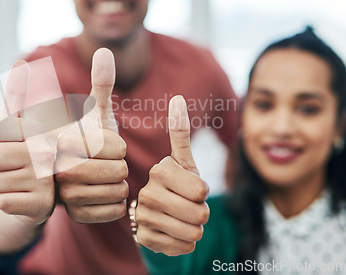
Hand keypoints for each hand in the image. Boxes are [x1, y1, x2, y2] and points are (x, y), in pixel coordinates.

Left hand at [0, 60, 54, 224]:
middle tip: (10, 165)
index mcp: (38, 130)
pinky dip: (6, 202)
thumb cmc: (24, 152)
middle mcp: (46, 152)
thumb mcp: (17, 124)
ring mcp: (45, 180)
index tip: (8, 141)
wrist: (42, 192)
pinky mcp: (41, 206)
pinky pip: (1, 202)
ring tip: (17, 181)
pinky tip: (21, 198)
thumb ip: (14, 95)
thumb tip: (21, 62)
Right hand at [55, 48, 128, 222]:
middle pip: (117, 170)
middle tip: (109, 163)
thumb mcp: (93, 115)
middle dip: (120, 166)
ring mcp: (60, 193)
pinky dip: (114, 204)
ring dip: (118, 185)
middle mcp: (53, 165)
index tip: (106, 145)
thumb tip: (105, 51)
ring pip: (116, 192)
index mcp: (61, 137)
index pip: (113, 146)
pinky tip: (101, 195)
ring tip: (103, 179)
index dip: (117, 146)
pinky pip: (112, 211)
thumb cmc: (84, 142)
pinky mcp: (68, 215)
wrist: (63, 177)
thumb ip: (101, 84)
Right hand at [135, 96, 209, 255]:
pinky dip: (185, 243)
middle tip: (188, 206)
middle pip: (199, 214)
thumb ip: (180, 132)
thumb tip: (177, 98)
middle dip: (202, 213)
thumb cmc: (177, 185)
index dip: (202, 193)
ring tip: (180, 219)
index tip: (189, 187)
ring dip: (194, 229)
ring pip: (193, 233)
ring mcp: (143, 217)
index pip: (201, 191)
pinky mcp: (144, 238)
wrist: (157, 214)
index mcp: (160, 171)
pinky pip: (183, 247)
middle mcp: (147, 193)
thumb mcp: (183, 161)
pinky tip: (172, 232)